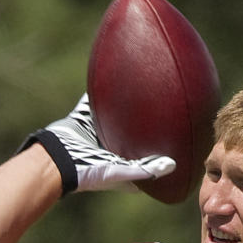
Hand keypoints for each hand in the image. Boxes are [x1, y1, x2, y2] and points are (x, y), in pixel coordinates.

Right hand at [18, 94, 174, 192]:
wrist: (56, 158)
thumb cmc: (89, 171)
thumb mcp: (121, 172)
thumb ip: (146, 169)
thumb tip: (173, 164)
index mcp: (128, 165)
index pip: (154, 159)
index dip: (169, 150)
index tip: (186, 137)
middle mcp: (117, 148)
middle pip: (141, 132)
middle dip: (155, 122)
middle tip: (175, 103)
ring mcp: (103, 131)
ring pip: (123, 114)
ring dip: (134, 102)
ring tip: (151, 80)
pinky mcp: (88, 117)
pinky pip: (101, 99)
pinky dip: (109, 88)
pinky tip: (121, 70)